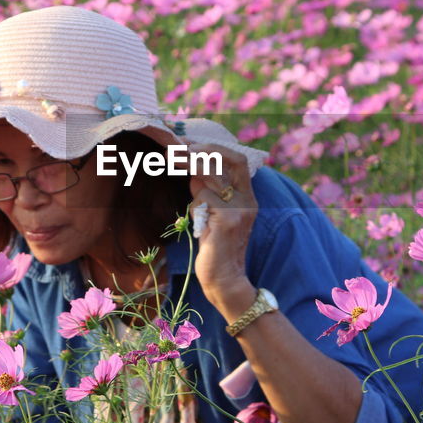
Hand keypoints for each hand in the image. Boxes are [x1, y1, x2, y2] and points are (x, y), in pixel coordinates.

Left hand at [186, 143, 256, 316]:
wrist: (224, 279)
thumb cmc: (215, 247)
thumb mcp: (212, 214)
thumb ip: (207, 192)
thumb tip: (193, 172)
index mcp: (247, 196)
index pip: (238, 158)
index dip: (214, 146)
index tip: (188, 143)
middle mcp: (248, 200)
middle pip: (229, 159)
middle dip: (200, 151)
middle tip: (174, 150)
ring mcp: (240, 209)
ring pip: (210, 178)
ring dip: (192, 181)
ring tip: (189, 197)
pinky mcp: (228, 220)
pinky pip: (204, 198)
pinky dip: (194, 206)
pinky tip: (199, 224)